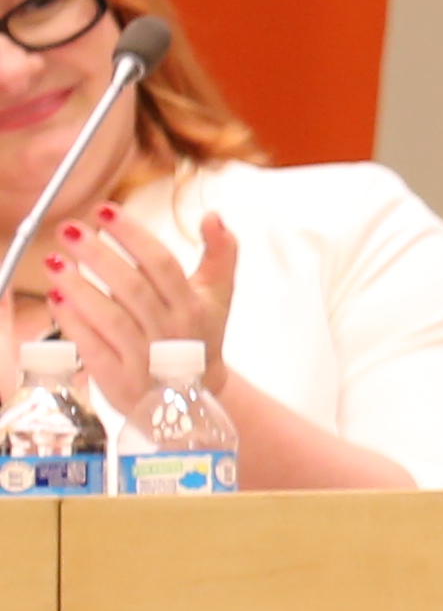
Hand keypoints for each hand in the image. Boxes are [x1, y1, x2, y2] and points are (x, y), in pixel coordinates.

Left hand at [46, 206, 234, 420]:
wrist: (191, 399)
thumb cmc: (198, 337)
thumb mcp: (218, 295)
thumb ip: (220, 253)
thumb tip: (212, 215)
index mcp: (193, 306)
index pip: (162, 264)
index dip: (133, 235)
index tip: (105, 211)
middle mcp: (171, 331)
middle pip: (132, 288)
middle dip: (98, 255)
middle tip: (69, 230)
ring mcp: (144, 358)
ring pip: (110, 318)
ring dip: (79, 288)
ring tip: (53, 261)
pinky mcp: (118, 379)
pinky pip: (92, 348)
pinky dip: (73, 323)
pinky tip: (56, 298)